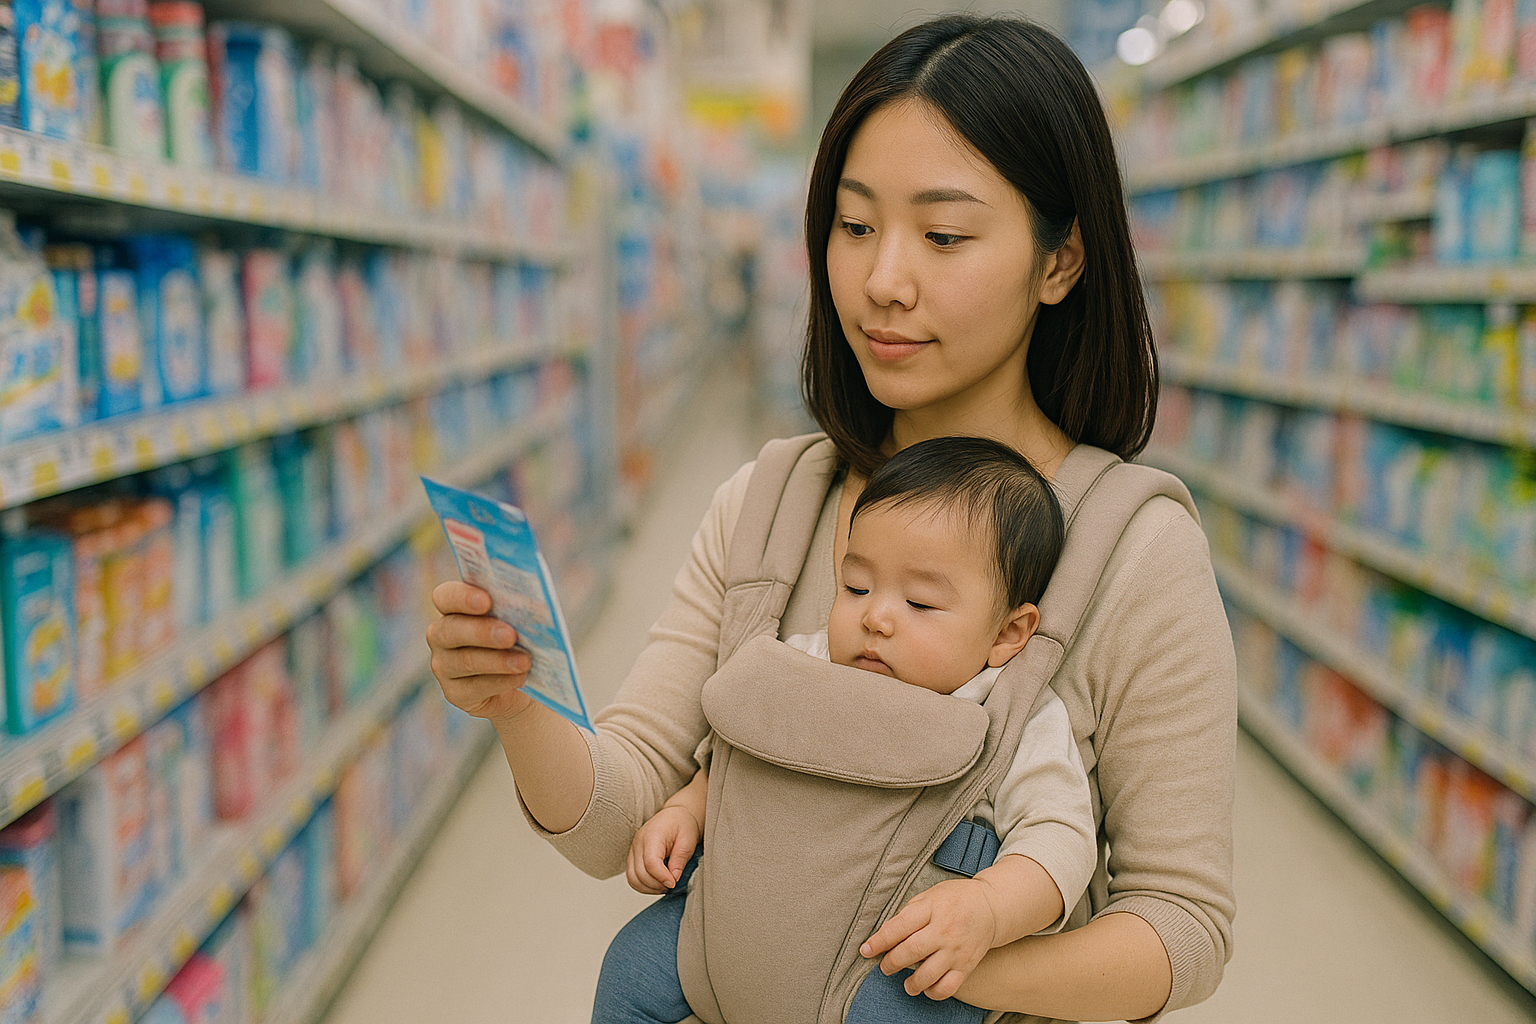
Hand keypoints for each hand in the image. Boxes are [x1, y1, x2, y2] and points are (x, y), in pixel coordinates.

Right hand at [426, 581, 533, 721]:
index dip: (462, 597)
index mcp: (453, 607)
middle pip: (452, 629)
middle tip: (511, 635)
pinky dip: (501, 681)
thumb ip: (519, 609)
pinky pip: (474, 687)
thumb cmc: (521, 638)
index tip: (487, 601)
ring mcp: (444, 665)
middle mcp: (441, 635)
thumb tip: (536, 607)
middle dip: (482, 632)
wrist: (522, 679)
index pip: (445, 597)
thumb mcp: (520, 620)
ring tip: (524, 661)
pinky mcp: (455, 693)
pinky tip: (520, 677)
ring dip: (498, 660)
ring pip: (465, 661)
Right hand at [626, 806, 701, 894]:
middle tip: (672, 884)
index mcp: (652, 835)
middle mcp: (638, 842)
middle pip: (640, 873)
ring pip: (633, 879)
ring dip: (649, 888)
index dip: (662, 877)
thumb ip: (680, 859)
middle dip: (657, 885)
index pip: (651, 862)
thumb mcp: (688, 840)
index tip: (674, 883)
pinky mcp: (633, 857)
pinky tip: (657, 884)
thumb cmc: (682, 824)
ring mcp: (633, 850)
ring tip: (665, 885)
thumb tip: (674, 878)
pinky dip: (644, 886)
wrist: (676, 816)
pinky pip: (632, 877)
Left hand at [859, 879, 998, 999]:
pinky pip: (948, 987)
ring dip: (911, 984)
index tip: (865, 950)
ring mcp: (956, 950)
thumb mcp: (929, 895)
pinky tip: (926, 988)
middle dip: (891, 962)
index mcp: (932, 909)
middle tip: (885, 967)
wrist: (991, 907)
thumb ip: (908, 913)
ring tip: (906, 983)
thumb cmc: (955, 899)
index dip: (879, 941)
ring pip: (928, 975)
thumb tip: (885, 933)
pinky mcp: (966, 965)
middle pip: (911, 952)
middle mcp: (944, 930)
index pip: (899, 927)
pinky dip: (933, 992)